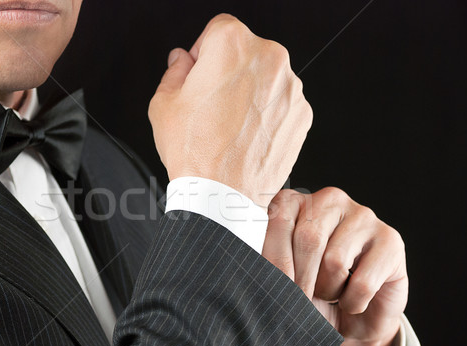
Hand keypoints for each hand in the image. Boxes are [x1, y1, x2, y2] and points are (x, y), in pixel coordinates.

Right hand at [148, 14, 312, 206]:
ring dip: (250, 92)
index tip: (199, 73)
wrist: (223, 195)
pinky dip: (267, 114)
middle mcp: (269, 59)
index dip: (202, 52)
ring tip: (229, 125)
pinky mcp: (302, 114)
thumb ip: (174, 71)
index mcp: (232, 45)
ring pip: (265, 78)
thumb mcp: (163, 104)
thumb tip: (182, 60)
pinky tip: (247, 136)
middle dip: (228, 71)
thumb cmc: (194, 153)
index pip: (217, 29)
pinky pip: (281, 103)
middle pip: (245, 52)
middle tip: (211, 104)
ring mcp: (291, 88)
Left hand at [263, 187, 407, 345]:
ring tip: (330, 294)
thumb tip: (246, 264)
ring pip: (334, 261)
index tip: (274, 286)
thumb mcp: (283, 276)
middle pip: (306, 239)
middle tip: (303, 299)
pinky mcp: (390, 240)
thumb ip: (266, 262)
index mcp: (296, 201)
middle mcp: (330, 199)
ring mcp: (363, 216)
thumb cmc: (311, 290)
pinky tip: (353, 301)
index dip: (274, 260)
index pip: (278, 218)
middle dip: (300, 281)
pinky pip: (362, 282)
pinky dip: (352, 303)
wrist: (354, 316)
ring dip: (328, 291)